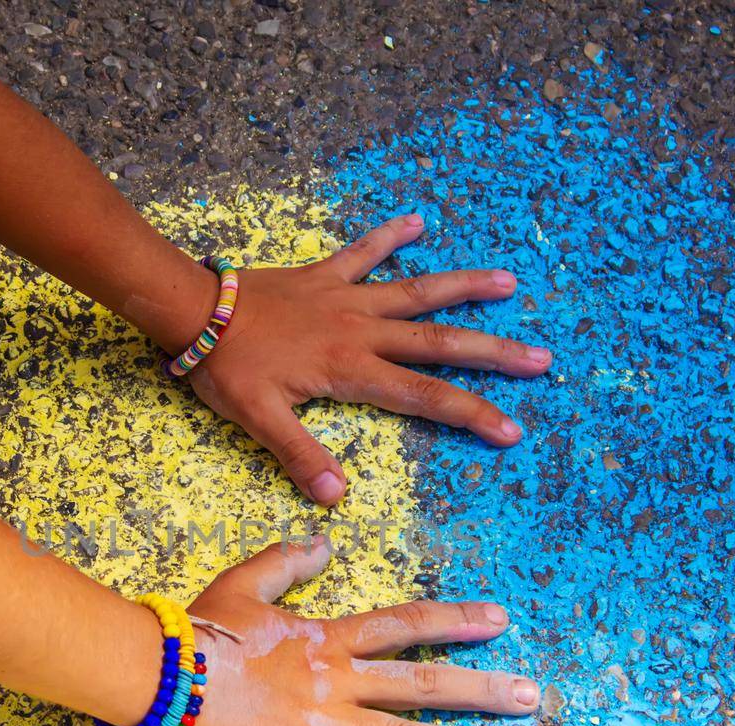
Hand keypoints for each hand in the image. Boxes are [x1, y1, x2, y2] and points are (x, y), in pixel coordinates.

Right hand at [168, 538, 538, 725]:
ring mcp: (320, 722)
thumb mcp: (243, 583)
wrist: (157, 671)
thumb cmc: (195, 630)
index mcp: (326, 639)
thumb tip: (325, 542)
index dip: (453, 620)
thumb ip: (288, 562)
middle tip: (531, 699)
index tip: (499, 620)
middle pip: (421, 682)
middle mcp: (336, 680)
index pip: (404, 624)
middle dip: (480, 689)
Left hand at [186, 213, 552, 505]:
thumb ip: (300, 455)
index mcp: (350, 369)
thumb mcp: (257, 421)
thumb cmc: (225, 368)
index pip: (423, 397)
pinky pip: (363, 252)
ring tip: (509, 281)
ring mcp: (345, 297)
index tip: (510, 430)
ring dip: (463, 286)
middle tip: (540, 357)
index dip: (470, 414)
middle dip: (493, 352)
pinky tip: (417, 220)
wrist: (193, 309)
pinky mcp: (324, 275)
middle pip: (439, 342)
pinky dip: (390, 235)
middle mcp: (360, 329)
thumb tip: (336, 496)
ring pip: (416, 290)